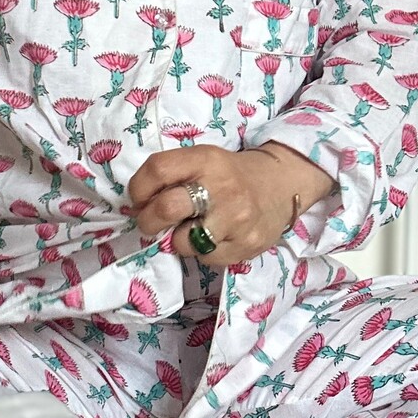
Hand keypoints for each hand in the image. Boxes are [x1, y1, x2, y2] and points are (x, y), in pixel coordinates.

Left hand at [126, 145, 290, 267]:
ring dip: (179, 239)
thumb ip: (174, 175)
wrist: (281, 185)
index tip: (139, 199)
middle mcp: (220, 187)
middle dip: (148, 220)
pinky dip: (203, 250)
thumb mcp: (204, 160)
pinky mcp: (245, 245)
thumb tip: (136, 206)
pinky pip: (206, 257)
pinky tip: (217, 236)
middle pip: (165, 208)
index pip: (157, 169)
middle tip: (150, 223)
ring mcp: (235, 219)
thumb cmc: (231, 174)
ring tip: (193, 228)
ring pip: (182, 241)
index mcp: (206, 159)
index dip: (138, 188)